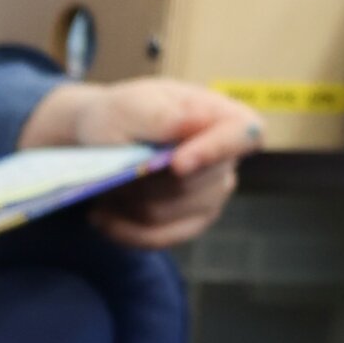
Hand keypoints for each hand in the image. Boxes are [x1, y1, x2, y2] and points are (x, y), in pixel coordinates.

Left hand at [18, 78, 257, 249]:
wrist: (98, 139)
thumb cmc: (119, 114)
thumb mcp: (128, 105)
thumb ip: (161, 115)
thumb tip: (194, 124)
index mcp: (223, 116)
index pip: (244, 135)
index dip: (214, 152)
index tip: (176, 165)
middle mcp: (225, 159)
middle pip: (190, 185)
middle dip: (143, 181)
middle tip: (112, 166)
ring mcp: (211, 194)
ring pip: (165, 214)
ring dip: (126, 203)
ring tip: (103, 186)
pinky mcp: (190, 222)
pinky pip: (159, 238)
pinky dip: (124, 230)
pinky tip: (101, 216)